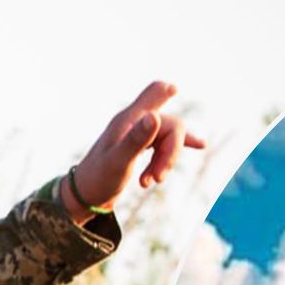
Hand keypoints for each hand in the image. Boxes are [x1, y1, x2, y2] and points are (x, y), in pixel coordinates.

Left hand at [63, 81, 205, 222]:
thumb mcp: (119, 161)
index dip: (165, 91)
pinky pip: (165, 143)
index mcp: (129, 120)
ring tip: (151, 182)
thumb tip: (155, 117)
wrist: (86, 196)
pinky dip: (171, 154)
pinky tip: (198, 147)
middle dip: (171, 153)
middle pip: (171, 125)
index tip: (174, 89)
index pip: (152, 94)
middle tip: (157, 179)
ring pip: (169, 137)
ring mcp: (138, 134)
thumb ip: (136, 140)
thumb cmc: (99, 179)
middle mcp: (135, 123)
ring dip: (167, 161)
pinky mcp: (140, 146)